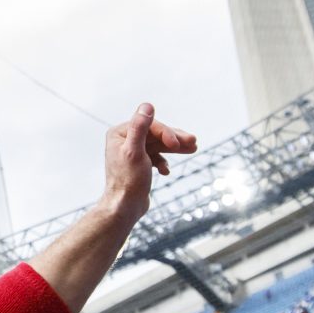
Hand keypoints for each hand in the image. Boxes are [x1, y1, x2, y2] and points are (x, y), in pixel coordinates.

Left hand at [101, 102, 195, 223]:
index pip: (149, 126)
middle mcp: (123, 140)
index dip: (166, 133)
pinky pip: (155, 157)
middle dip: (174, 139)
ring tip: (193, 148)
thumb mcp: (135, 152)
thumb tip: (147, 105)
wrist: (124, 207)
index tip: (179, 144)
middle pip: (155, 134)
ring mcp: (131, 152)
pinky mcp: (138, 164)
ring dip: (174, 148)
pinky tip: (166, 171)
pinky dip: (163, 162)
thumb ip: (140, 127)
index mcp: (119, 133)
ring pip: (157, 145)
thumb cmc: (128, 181)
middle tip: (194, 142)